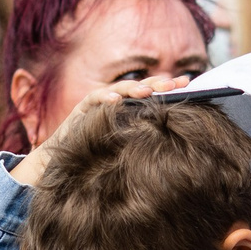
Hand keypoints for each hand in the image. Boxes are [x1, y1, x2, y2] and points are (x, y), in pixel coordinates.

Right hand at [8, 77, 195, 186]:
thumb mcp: (128, 149)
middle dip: (158, 83)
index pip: (153, 94)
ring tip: (148, 91)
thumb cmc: (98, 159)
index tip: (190, 85)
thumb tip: (177, 143)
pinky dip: (106, 97)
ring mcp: (99, 103)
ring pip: (119, 89)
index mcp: (130, 109)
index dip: (169, 88)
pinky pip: (94, 99)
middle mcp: (116, 102)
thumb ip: (145, 139)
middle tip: (176, 83)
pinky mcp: (81, 109)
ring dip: (133, 88)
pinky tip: (117, 100)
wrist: (60, 166)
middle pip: (140, 87)